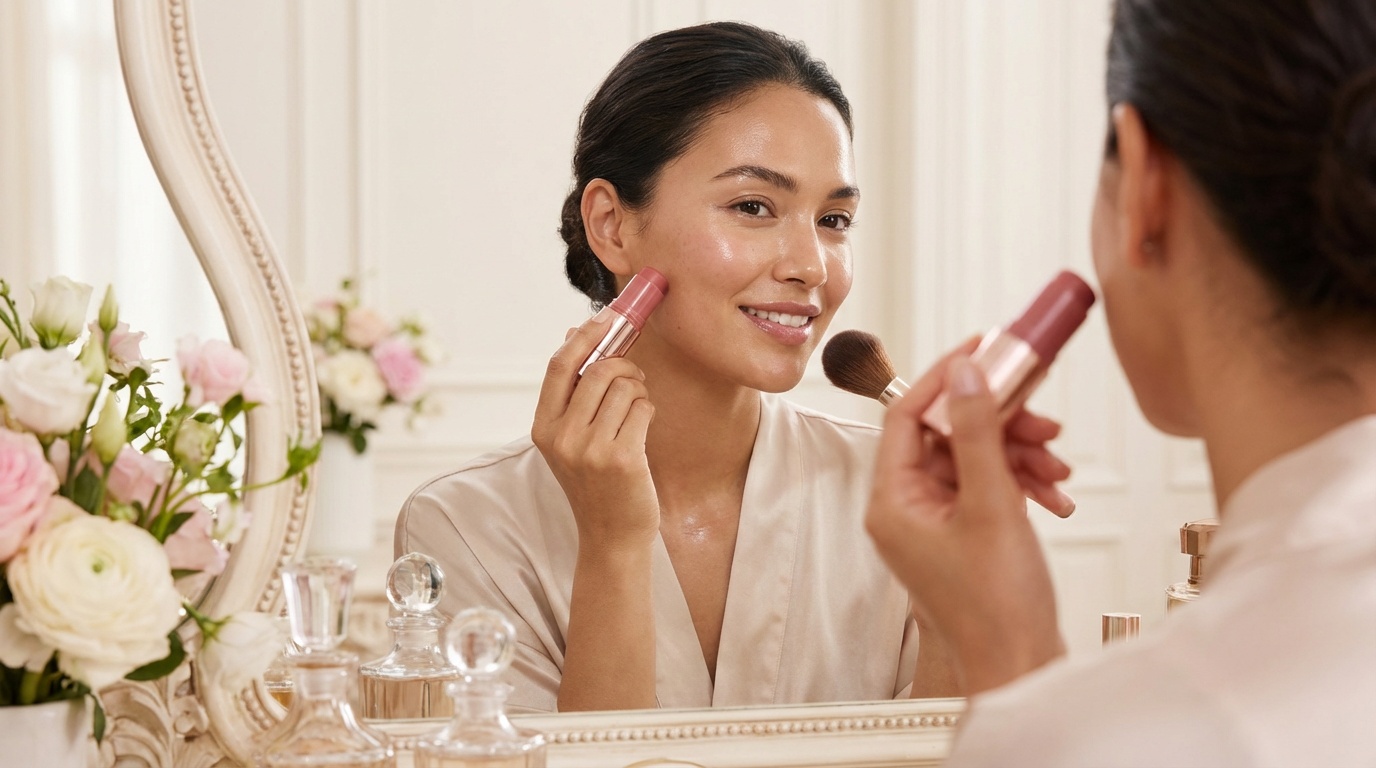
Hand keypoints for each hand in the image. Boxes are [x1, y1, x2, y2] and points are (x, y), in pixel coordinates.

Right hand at [532, 312, 658, 555]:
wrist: (610, 536)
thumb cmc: (595, 482)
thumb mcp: (570, 438)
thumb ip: (572, 391)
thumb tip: (575, 332)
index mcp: (542, 427)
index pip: (559, 366)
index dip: (585, 336)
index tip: (607, 317)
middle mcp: (562, 437)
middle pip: (600, 370)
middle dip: (625, 366)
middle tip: (634, 380)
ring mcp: (591, 449)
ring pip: (626, 387)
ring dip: (639, 393)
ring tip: (635, 414)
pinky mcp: (622, 458)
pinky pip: (644, 408)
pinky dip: (648, 412)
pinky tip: (642, 431)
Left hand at [866, 347, 1066, 695]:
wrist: (1022, 670)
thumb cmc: (996, 609)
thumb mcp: (992, 504)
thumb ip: (978, 432)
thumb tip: (966, 373)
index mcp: (891, 501)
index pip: (906, 414)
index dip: (945, 375)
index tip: (984, 346)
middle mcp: (906, 508)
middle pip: (947, 432)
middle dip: (998, 418)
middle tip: (1039, 407)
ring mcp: (936, 521)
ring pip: (975, 456)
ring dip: (1019, 451)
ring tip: (1056, 463)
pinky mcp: (966, 532)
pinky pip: (991, 484)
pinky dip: (1024, 480)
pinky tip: (1055, 493)